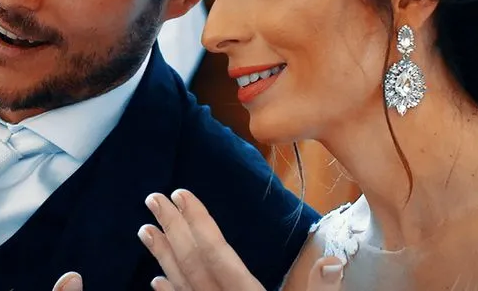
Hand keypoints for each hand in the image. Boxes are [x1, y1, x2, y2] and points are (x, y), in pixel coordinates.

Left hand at [141, 189, 343, 290]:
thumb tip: (331, 259)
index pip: (216, 255)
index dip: (198, 223)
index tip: (181, 195)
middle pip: (192, 265)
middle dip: (173, 230)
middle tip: (153, 200)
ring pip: (181, 286)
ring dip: (163, 257)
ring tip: (145, 231)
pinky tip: (156, 282)